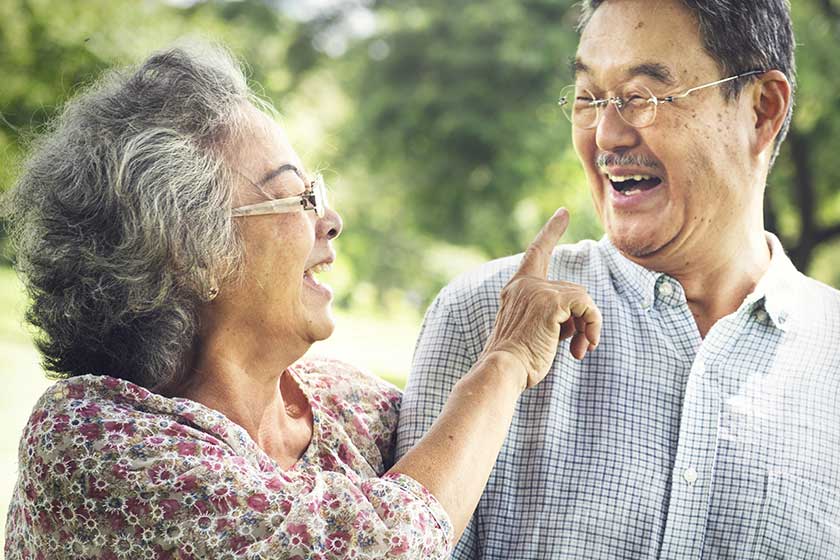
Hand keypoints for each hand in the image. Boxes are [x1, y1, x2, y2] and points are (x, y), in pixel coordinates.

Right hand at [480, 208, 601, 388]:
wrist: (503, 369)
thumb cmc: (516, 361)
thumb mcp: (529, 329)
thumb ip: (547, 313)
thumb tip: (581, 312)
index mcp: (516, 289)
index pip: (536, 252)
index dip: (551, 231)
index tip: (563, 212)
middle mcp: (525, 284)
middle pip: (572, 289)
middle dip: (580, 319)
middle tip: (578, 347)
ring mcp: (538, 290)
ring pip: (582, 299)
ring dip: (587, 327)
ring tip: (578, 351)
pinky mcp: (552, 301)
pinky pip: (587, 306)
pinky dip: (593, 326)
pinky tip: (584, 348)